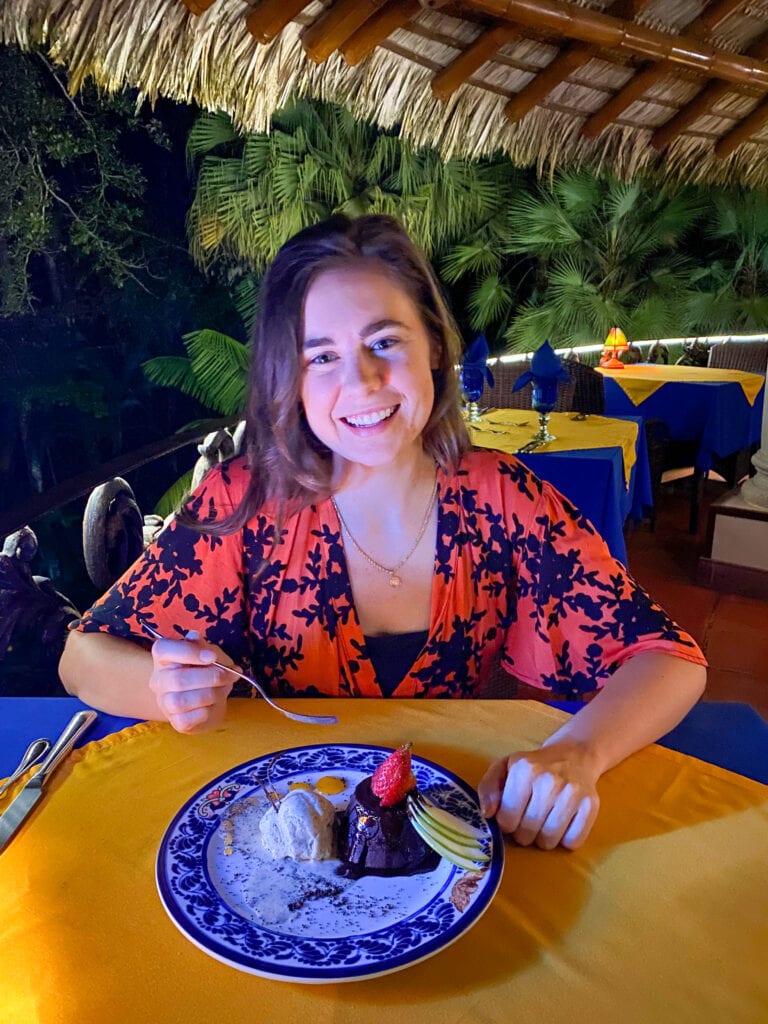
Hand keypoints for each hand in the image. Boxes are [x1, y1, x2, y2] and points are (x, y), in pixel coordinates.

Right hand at [148, 630, 234, 733]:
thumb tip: (194, 637)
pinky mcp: (176, 722)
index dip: (188, 652)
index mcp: (164, 658)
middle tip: (230, 674)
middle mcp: (158, 680)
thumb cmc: (207, 671)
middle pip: (177, 680)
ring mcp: (165, 702)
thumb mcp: (208, 653)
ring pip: (182, 701)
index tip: (212, 656)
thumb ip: (201, 646)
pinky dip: (206, 711)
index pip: (163, 649)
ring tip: (224, 688)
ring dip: (211, 694)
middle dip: (210, 677)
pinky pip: (188, 719)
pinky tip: (213, 704)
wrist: (210, 700)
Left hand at [478, 743, 599, 849]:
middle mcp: (549, 780)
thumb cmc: (533, 766)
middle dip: (523, 833)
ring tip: (544, 822)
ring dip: (543, 839)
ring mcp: (572, 793)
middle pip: (527, 833)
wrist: (573, 755)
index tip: (512, 814)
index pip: (506, 820)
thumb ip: (488, 788)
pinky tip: (562, 823)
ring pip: (549, 841)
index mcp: (524, 769)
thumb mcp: (504, 768)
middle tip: (528, 819)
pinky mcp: (591, 805)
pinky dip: (565, 840)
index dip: (506, 822)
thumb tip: (487, 813)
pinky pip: (572, 842)